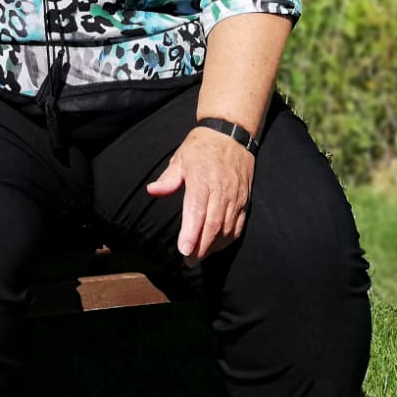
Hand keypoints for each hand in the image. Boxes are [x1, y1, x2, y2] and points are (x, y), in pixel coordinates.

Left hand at [146, 125, 254, 264]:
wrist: (231, 134)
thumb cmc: (201, 147)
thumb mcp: (180, 157)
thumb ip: (168, 178)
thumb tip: (152, 191)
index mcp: (202, 179)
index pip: (197, 210)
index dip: (192, 232)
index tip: (184, 250)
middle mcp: (221, 190)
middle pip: (213, 224)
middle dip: (201, 247)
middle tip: (189, 262)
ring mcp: (235, 196)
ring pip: (227, 228)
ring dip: (213, 246)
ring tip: (199, 257)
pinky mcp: (244, 200)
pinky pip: (238, 225)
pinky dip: (228, 239)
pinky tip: (216, 246)